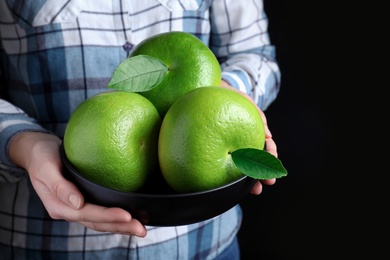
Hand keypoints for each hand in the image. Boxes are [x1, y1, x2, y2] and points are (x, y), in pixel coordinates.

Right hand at [9, 132, 146, 236]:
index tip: (127, 215)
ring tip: (141, 229)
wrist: (37, 150)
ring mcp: (76, 207)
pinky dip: (116, 217)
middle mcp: (69, 210)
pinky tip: (132, 217)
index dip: (107, 216)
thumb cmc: (41, 155)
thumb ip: (60, 186)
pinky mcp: (84, 201)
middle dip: (120, 227)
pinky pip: (101, 213)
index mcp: (58, 206)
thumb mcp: (46, 166)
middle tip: (141, 229)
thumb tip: (77, 203)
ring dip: (121, 226)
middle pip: (97, 223)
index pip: (87, 214)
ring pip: (101, 222)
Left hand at [220, 81, 276, 194]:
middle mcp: (242, 140)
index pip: (265, 145)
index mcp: (250, 131)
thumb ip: (254, 111)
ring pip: (243, 164)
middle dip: (264, 172)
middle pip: (256, 158)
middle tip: (268, 182)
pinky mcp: (217, 148)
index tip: (273, 163)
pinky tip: (235, 184)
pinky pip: (227, 164)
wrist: (204, 92)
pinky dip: (233, 174)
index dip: (270, 155)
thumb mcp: (241, 99)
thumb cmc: (225, 95)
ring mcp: (231, 146)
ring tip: (256, 190)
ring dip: (251, 178)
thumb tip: (267, 135)